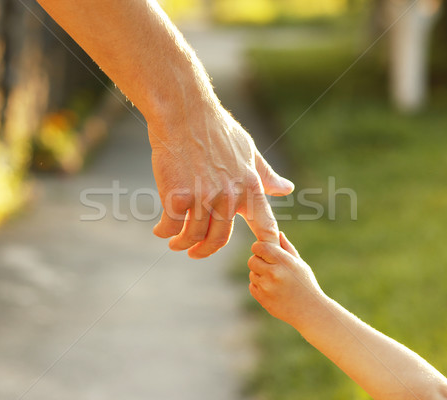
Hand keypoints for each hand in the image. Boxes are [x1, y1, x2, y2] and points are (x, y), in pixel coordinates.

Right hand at [150, 106, 293, 258]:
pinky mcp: (178, 195)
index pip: (264, 224)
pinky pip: (171, 226)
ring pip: (193, 236)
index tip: (264, 256)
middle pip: (219, 239)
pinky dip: (164, 232)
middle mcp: (229, 196)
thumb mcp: (248, 150)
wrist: (184, 111)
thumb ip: (265, 174)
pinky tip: (160, 230)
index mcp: (250, 186)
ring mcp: (203, 197)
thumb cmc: (216, 128)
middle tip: (195, 252)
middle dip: (205, 250)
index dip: (268, 245)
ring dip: (182, 243)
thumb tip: (287, 189)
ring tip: (175, 243)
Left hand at [248, 232, 323, 327]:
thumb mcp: (300, 264)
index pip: (259, 247)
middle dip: (258, 261)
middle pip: (252, 260)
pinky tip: (272, 289)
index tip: (263, 250)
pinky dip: (259, 286)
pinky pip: (252, 286)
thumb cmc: (306, 284)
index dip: (259, 248)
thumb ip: (287, 248)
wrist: (310, 311)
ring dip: (259, 274)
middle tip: (269, 265)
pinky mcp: (263, 299)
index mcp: (284, 262)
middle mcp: (274, 273)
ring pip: (252, 273)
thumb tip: (278, 233)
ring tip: (275, 280)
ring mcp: (267, 287)